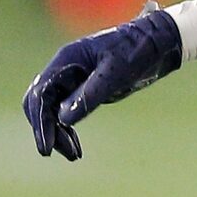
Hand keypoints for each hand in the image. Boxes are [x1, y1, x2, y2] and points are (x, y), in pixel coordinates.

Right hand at [23, 5, 181, 159]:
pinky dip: (67, 129)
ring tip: (73, 155)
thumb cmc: (137, 50)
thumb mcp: (115, 73)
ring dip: (57, 133)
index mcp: (66, 59)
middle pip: (40, 103)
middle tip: (64, 153)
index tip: (46, 146)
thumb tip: (63, 119)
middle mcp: (63, 69)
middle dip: (47, 129)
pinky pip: (66, 111)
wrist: (157, 41)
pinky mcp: (83, 89)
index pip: (41, 94)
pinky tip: (75, 146)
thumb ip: (89, 94)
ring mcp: (72, 79)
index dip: (42, 121)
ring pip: (51, 110)